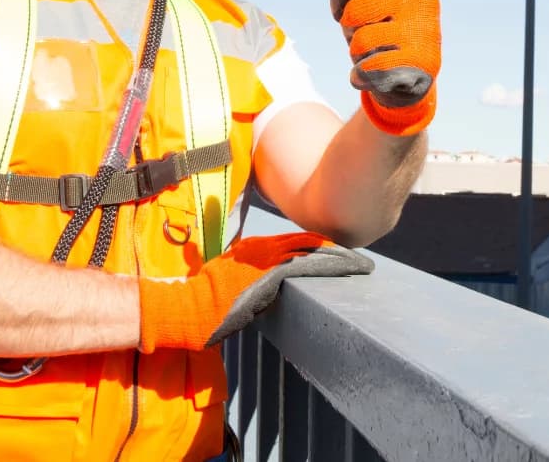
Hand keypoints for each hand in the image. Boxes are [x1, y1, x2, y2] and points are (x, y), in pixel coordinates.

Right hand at [138, 232, 373, 351]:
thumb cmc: (203, 300)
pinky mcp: (268, 273)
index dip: (317, 246)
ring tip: (359, 263)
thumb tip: (262, 285)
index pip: (294, 242)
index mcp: (253, 248)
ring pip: (311, 250)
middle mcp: (261, 247)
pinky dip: (326, 265)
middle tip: (357, 258)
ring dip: (338, 257)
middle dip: (335, 250)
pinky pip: (304, 264)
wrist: (188, 306)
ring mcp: (265, 258)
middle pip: (307, 242)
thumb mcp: (226, 280)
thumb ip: (246, 276)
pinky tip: (343, 269)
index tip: (337, 252)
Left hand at [330, 0, 441, 135]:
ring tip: (377, 53)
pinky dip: (362, 76)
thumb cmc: (384, 23)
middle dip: (351, 30)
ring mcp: (427, 32)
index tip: (349, 8)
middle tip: (368, 34)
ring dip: (358, 54)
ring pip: (360, 43)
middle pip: (352, 14)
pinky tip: (376, 75)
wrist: (406, 78)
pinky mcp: (423, 67)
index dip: (339, 1)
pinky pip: (370, 69)